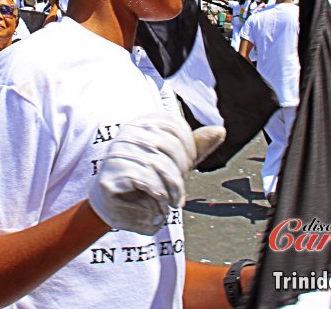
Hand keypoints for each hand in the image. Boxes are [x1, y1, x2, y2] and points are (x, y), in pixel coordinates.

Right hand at [88, 112, 224, 234]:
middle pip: (169, 145)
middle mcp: (128, 133)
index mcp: (144, 123)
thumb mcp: (175, 162)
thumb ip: (196, 147)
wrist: (117, 208)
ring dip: (172, 190)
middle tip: (178, 191)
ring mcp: (117, 154)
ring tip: (171, 201)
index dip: (188, 148)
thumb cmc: (147, 182)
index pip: (175, 125)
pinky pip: (145, 181)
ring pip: (159, 165)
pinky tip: (159, 204)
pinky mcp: (110, 177)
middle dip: (180, 172)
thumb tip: (219, 131)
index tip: (185, 168)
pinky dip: (159, 196)